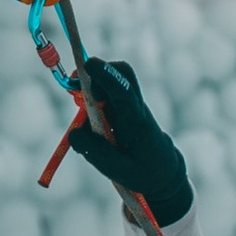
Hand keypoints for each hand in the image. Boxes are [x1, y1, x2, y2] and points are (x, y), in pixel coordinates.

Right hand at [68, 60, 192, 228]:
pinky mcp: (122, 107)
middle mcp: (134, 106)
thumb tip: (73, 131)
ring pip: (113, 80)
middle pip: (123, 73)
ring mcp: (129, 104)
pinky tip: (89, 120)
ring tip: (78, 102)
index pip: (123, 92)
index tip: (89, 64)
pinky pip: (105, 92)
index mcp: (136, 122)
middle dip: (99, 70)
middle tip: (74, 82)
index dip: (106, 76)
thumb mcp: (116, 169)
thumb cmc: (141, 171)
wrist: (163, 170)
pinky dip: (91, 97)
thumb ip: (93, 151)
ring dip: (91, 86)